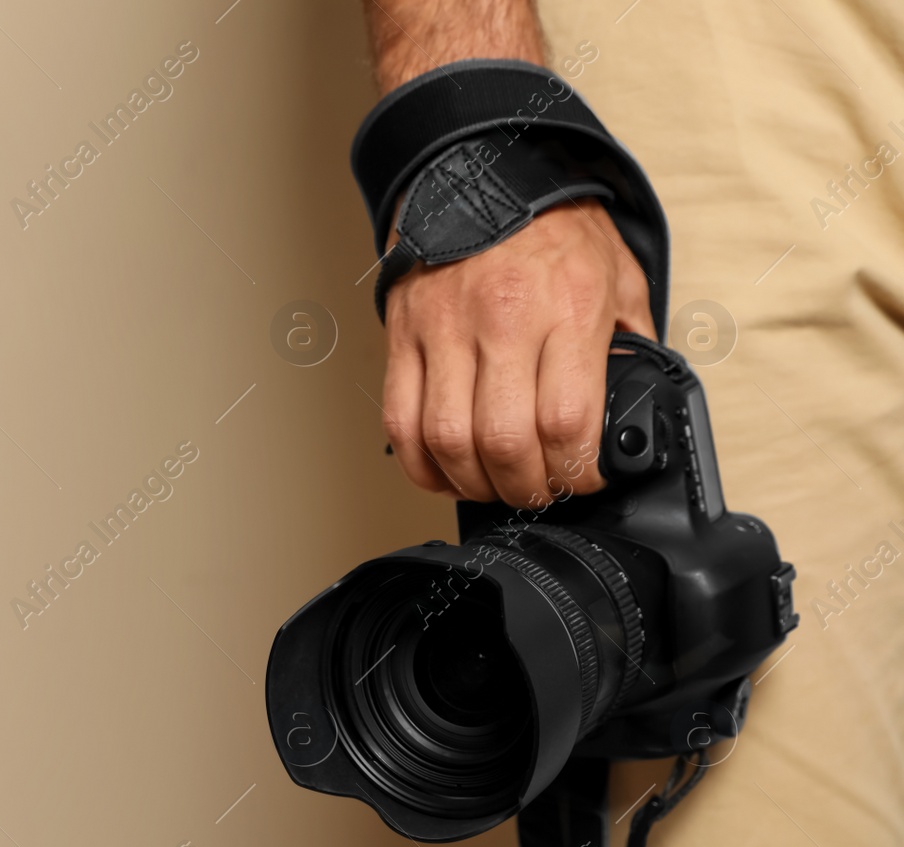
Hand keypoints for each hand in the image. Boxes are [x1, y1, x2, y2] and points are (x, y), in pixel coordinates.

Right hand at [380, 199, 656, 507]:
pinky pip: (400, 420)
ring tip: (493, 484)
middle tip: (539, 491)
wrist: (484, 170)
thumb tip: (632, 405)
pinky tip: (444, 469)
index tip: (584, 478)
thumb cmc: (552, 228)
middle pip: (504, 442)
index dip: (578, 471)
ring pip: (447, 440)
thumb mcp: (618, 276)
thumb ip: (628, 344)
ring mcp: (444, 329)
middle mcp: (502, 320)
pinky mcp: (404, 335)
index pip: (567, 421)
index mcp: (566, 308)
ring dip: (473, 482)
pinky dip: (420, 462)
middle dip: (526, 489)